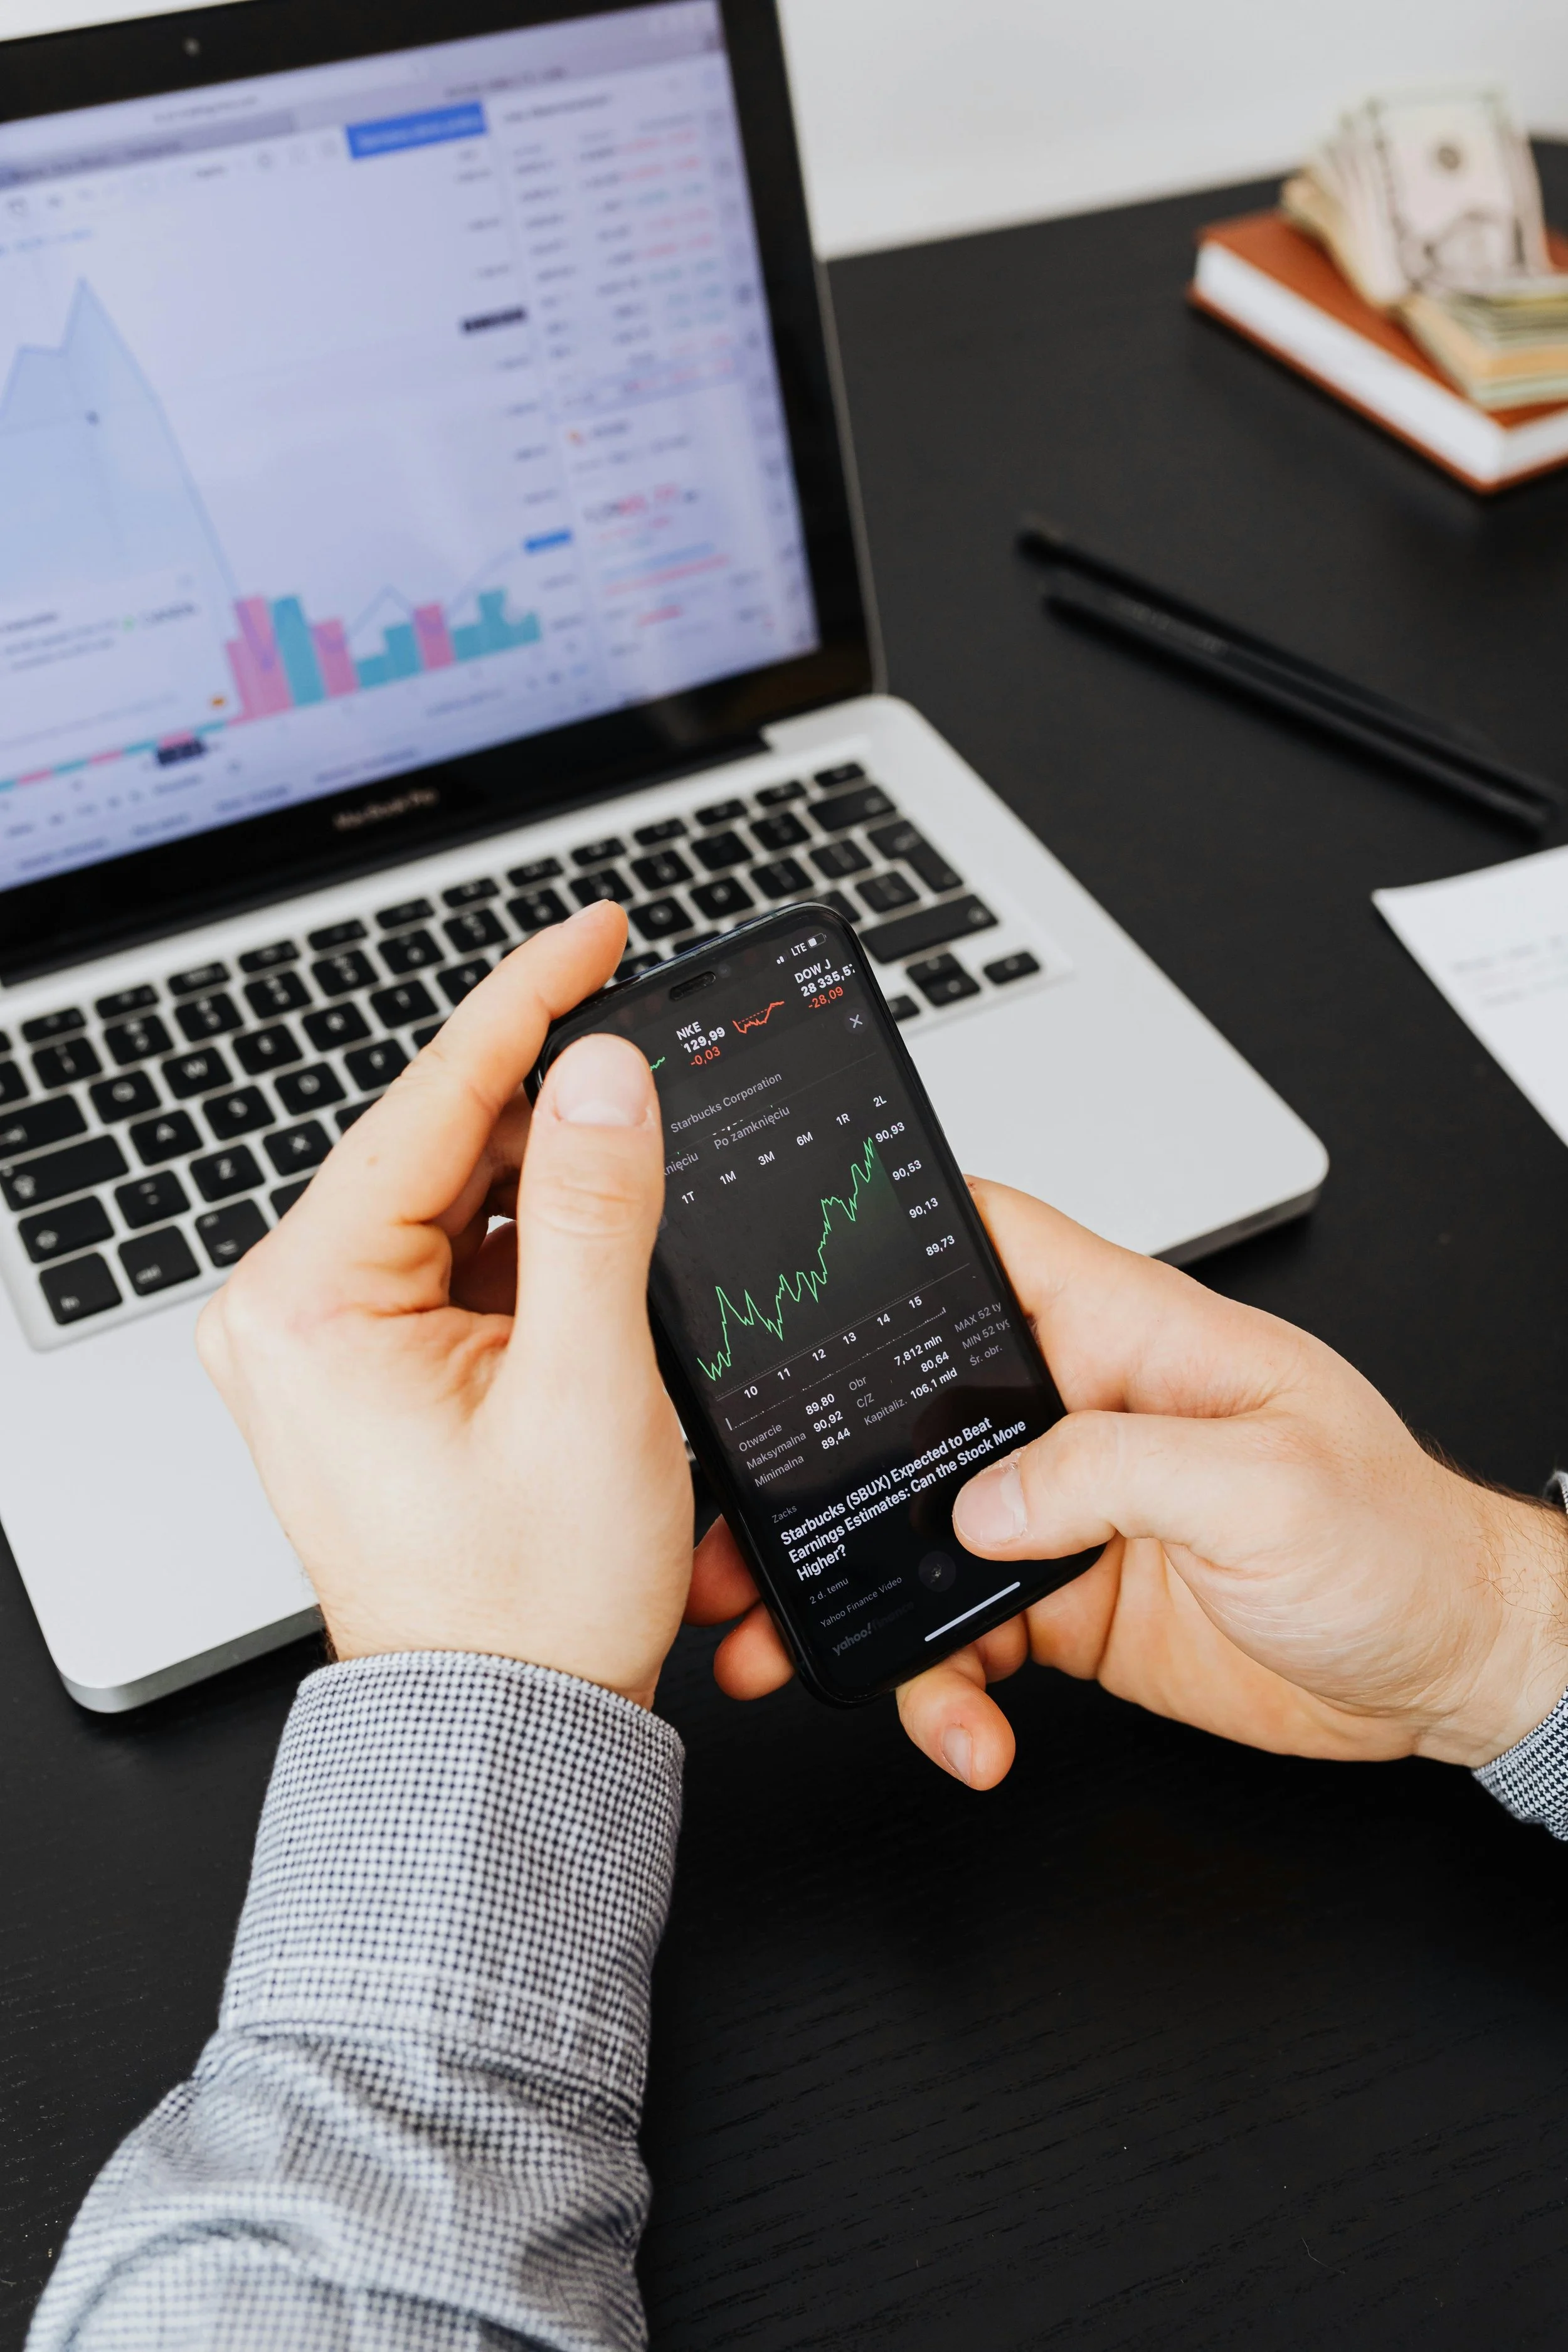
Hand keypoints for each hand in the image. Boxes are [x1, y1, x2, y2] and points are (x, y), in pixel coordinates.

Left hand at [198, 901, 691, 1706]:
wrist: (508, 1724)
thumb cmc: (528, 1597)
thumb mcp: (589, 1386)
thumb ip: (598, 1211)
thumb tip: (603, 1075)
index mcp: (311, 1305)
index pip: (429, 1102)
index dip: (528, 1000)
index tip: (597, 929)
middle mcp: (291, 1313)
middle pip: (439, 1143)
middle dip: (553, 1100)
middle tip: (657, 1062)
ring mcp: (324, 1341)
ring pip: (456, 1197)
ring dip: (553, 1178)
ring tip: (644, 1188)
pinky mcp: (367, 1367)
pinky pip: (456, 1258)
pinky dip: (533, 1240)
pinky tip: (600, 1242)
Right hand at [690, 1182, 1567, 1782]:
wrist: (1445, 1671)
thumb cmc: (1397, 1541)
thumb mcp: (1266, 1484)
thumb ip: (1114, 1473)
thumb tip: (985, 1504)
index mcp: (1130, 1338)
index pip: (994, 1243)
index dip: (893, 1235)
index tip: (792, 1266)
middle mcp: (1083, 1415)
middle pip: (914, 1410)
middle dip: (821, 1469)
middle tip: (739, 1527)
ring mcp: (1069, 1514)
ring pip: (918, 1538)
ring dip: (849, 1598)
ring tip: (788, 1653)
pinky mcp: (1067, 1603)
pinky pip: (965, 1637)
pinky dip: (942, 1692)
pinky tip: (967, 1733)